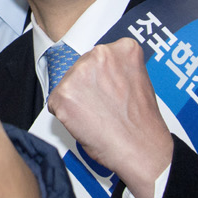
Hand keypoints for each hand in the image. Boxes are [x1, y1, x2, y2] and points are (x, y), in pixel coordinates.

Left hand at [47, 38, 171, 197]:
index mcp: (123, 48)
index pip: (100, 57)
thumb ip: (119, 69)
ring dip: (76, 100)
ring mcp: (79, 73)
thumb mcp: (139, 80)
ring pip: (68, 85)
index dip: (103, 78)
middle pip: (81, 68)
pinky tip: (86, 123)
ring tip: (98, 116)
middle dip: (87, 87)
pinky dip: (66, 115)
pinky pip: (56, 103)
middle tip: (103, 107)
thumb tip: (102, 74)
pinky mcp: (63, 94)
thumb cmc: (142, 122)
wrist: (141, 148)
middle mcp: (99, 54)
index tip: (109, 91)